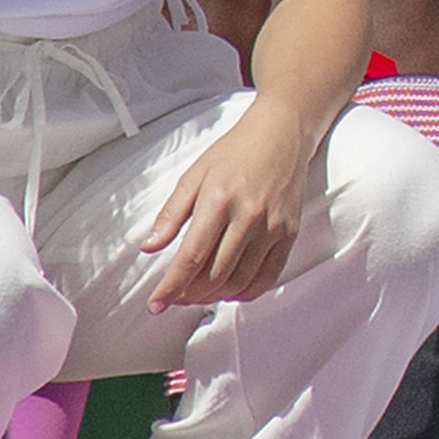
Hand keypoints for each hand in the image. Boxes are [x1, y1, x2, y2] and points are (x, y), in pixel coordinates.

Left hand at [138, 100, 318, 310]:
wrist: (281, 134)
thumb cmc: (234, 153)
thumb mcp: (194, 176)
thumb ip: (171, 213)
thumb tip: (149, 247)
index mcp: (219, 200)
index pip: (191, 256)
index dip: (171, 286)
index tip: (155, 304)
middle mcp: (249, 216)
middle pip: (215, 275)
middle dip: (189, 295)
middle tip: (174, 297)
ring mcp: (272, 227)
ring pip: (240, 280)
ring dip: (214, 296)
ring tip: (197, 294)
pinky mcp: (289, 233)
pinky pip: (268, 277)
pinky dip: (246, 292)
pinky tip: (229, 291)